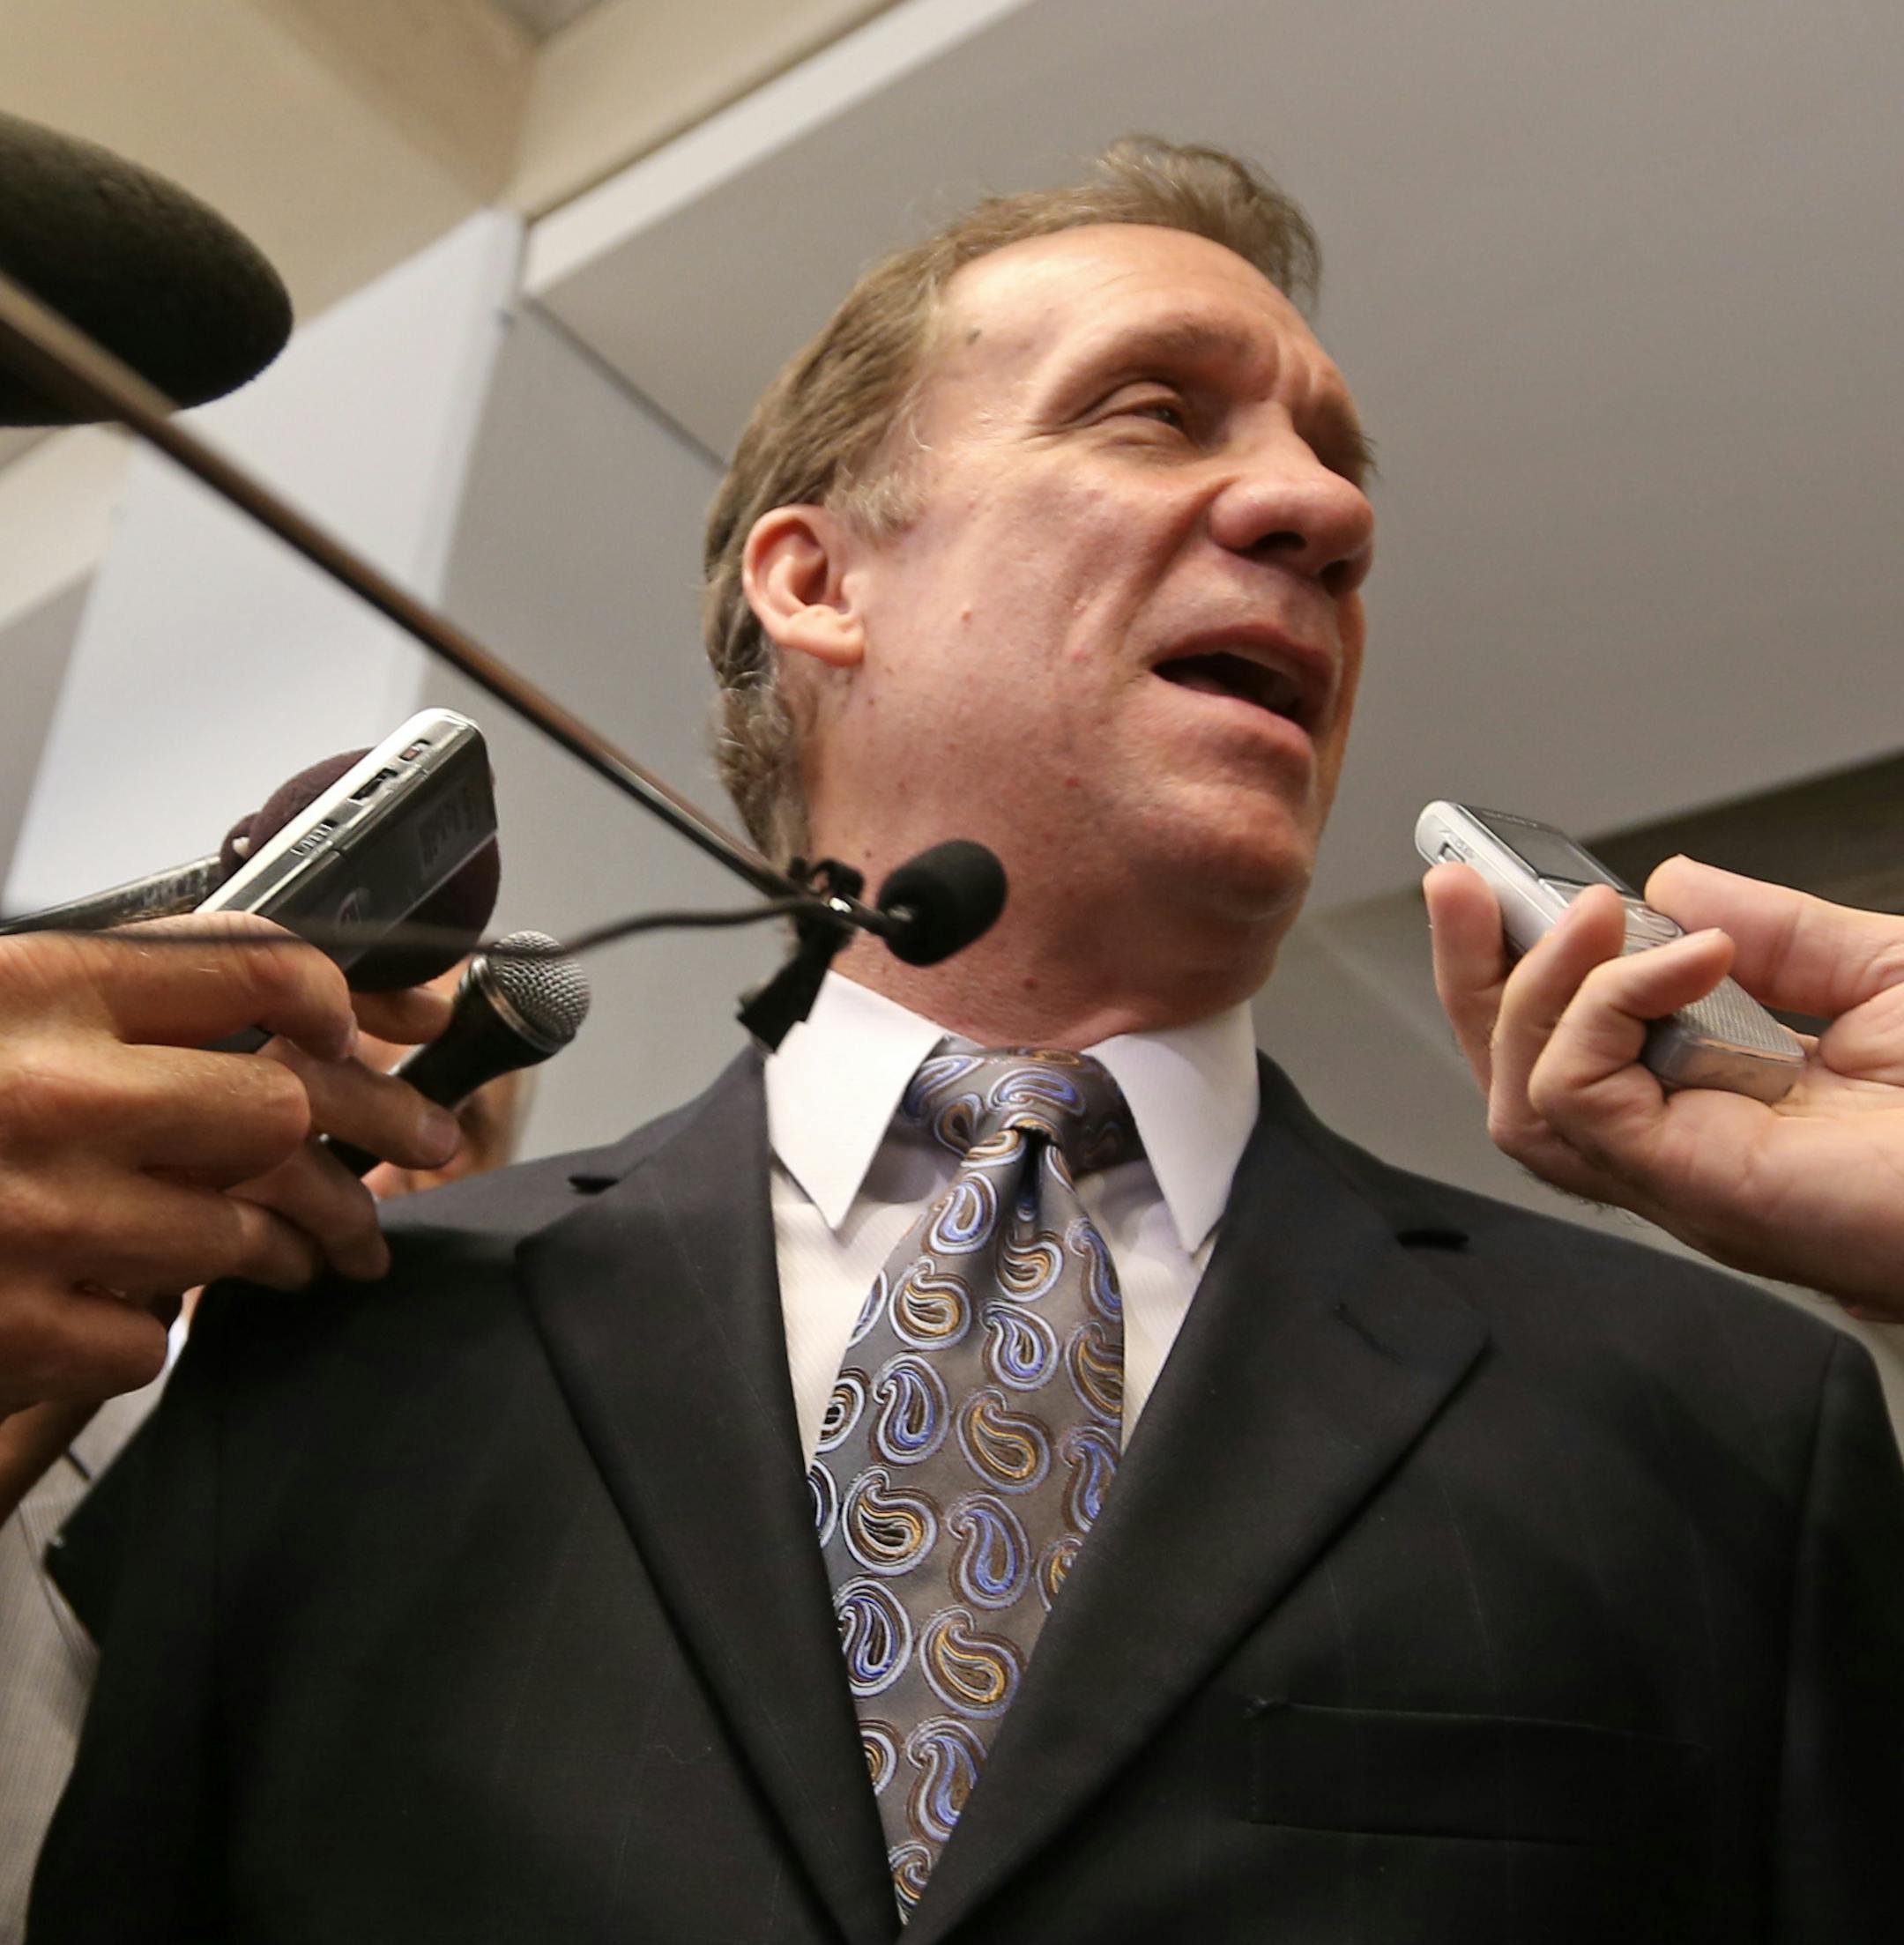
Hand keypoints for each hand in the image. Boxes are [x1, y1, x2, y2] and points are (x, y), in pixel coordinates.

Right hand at [0, 915, 457, 1415]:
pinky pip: (153, 1338)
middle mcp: (51, 1094)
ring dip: (284, 1244)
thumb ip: (109, 1002)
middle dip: (358, 1132)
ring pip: (243, 1236)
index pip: (260, 969)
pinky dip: (151, 1327)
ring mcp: (39, 1221)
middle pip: (284, 1109)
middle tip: (419, 1147)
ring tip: (309, 1248)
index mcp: (35, 989)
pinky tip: (130, 1305)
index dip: (354, 996)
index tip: (393, 1025)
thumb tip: (280, 1011)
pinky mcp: (16, 1333)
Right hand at [1425, 856, 1903, 1315]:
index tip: (1492, 881)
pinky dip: (1605, 1006)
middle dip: (1471, 971)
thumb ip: (1781, 928)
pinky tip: (1687, 958)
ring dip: (1531, 988)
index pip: (1565, 1045)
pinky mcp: (1689, 1183)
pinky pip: (1580, 1091)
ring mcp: (1675, 1174)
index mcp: (1712, 1103)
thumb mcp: (1882, 976)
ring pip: (1520, 1092)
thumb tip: (1677, 883)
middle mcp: (1676, 1148)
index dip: (1515, 966)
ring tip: (1589, 916)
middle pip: (1511, 1076)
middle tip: (1462, 882)